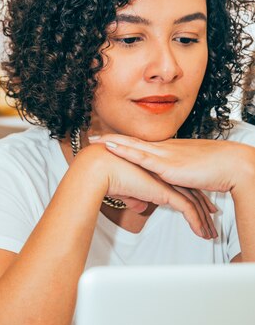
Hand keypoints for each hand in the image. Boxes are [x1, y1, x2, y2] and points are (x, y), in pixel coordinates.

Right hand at [87, 144, 216, 238]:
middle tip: (212, 219)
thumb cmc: (105, 174)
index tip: (201, 205)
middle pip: (192, 190)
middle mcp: (165, 173)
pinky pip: (188, 209)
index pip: (180, 182)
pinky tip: (200, 232)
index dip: (192, 194)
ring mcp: (167, 181)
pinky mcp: (165, 191)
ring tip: (209, 233)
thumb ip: (134, 197)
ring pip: (194, 201)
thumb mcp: (123, 189)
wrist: (100, 168)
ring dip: (203, 219)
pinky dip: (196, 222)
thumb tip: (139, 206)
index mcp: (156, 169)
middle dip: (204, 206)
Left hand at [94, 134, 248, 193]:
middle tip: (92, 137)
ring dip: (112, 142)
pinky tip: (111, 147)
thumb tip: (169, 187)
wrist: (231, 165)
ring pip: (133, 146)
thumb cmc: (216, 170)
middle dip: (112, 139)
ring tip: (94, 140)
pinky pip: (141, 156)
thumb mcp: (191, 175)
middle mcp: (165, 149)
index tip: (108, 140)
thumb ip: (178, 179)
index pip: (142, 145)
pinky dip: (125, 151)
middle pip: (132, 142)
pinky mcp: (167, 164)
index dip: (125, 142)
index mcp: (170, 151)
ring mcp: (165, 155)